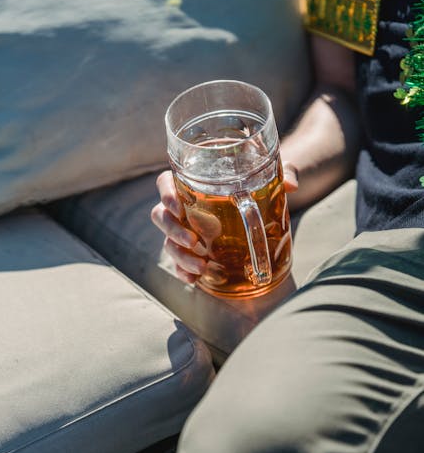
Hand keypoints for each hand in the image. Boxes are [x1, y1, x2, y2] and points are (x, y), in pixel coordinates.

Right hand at [150, 165, 298, 284]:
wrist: (261, 207)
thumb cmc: (257, 185)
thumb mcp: (272, 175)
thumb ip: (285, 172)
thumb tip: (292, 184)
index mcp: (191, 184)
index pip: (165, 183)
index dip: (166, 194)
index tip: (178, 206)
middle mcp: (182, 208)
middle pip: (160, 216)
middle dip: (173, 230)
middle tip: (195, 240)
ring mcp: (184, 231)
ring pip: (168, 242)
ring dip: (181, 255)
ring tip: (202, 266)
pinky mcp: (191, 252)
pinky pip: (178, 263)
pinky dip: (184, 272)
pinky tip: (196, 279)